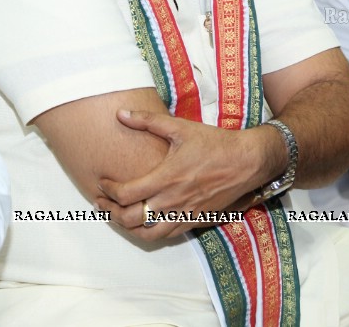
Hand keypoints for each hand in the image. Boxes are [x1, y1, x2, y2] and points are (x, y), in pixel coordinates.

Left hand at [95, 110, 285, 239]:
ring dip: (128, 228)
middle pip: (131, 219)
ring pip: (147, 234)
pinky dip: (149, 232)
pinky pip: (167, 235)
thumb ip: (147, 121)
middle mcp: (173, 201)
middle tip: (101, 203)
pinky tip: (144, 222)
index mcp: (166, 178)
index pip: (125, 195)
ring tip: (117, 216)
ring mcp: (185, 214)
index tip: (102, 183)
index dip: (108, 192)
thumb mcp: (179, 127)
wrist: (247, 161)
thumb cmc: (214, 143)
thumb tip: (120, 113)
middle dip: (110, 212)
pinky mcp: (196, 221)